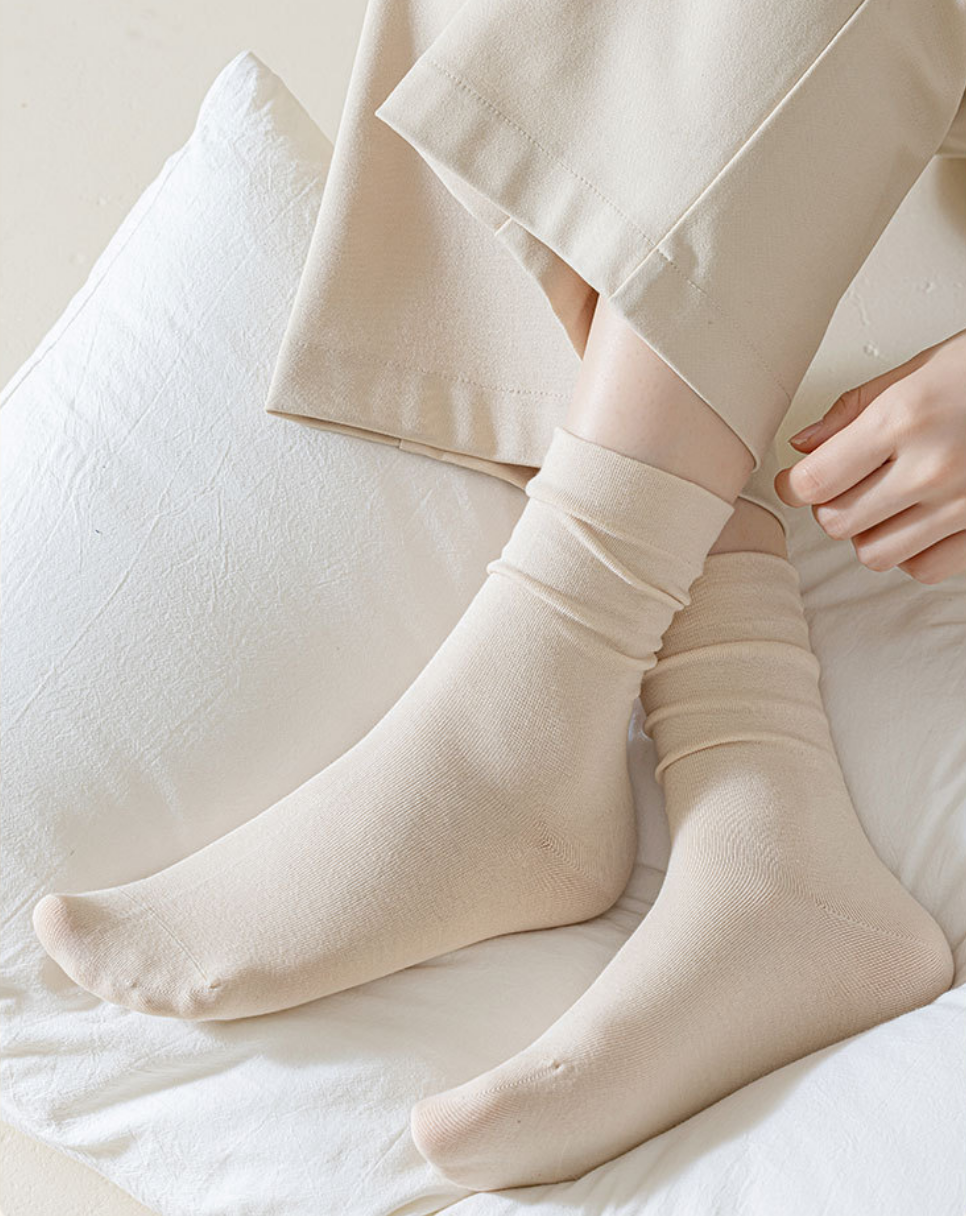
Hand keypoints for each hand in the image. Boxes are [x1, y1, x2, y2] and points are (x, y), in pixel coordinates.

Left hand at [774, 327, 965, 584]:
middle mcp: (931, 468)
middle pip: (837, 523)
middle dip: (831, 505)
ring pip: (874, 553)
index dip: (795, 484)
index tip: (797, 479)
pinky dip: (912, 551)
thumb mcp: (921, 367)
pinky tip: (920, 520)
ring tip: (886, 501)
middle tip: (844, 483)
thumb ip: (855, 409)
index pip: (814, 482)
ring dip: (869, 531)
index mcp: (905, 418)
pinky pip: (923, 567)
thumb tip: (804, 444)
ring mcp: (962, 505)